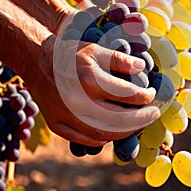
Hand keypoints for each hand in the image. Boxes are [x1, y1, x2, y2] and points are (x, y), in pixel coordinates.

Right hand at [23, 35, 159, 145]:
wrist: (36, 61)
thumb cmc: (68, 55)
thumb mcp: (95, 50)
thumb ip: (120, 60)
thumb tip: (142, 69)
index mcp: (91, 81)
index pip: (129, 95)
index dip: (146, 96)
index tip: (151, 94)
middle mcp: (79, 102)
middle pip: (120, 120)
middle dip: (142, 119)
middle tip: (153, 114)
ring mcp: (66, 116)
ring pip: (104, 134)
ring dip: (126, 132)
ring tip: (137, 124)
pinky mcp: (57, 124)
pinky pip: (84, 140)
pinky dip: (102, 139)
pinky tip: (112, 134)